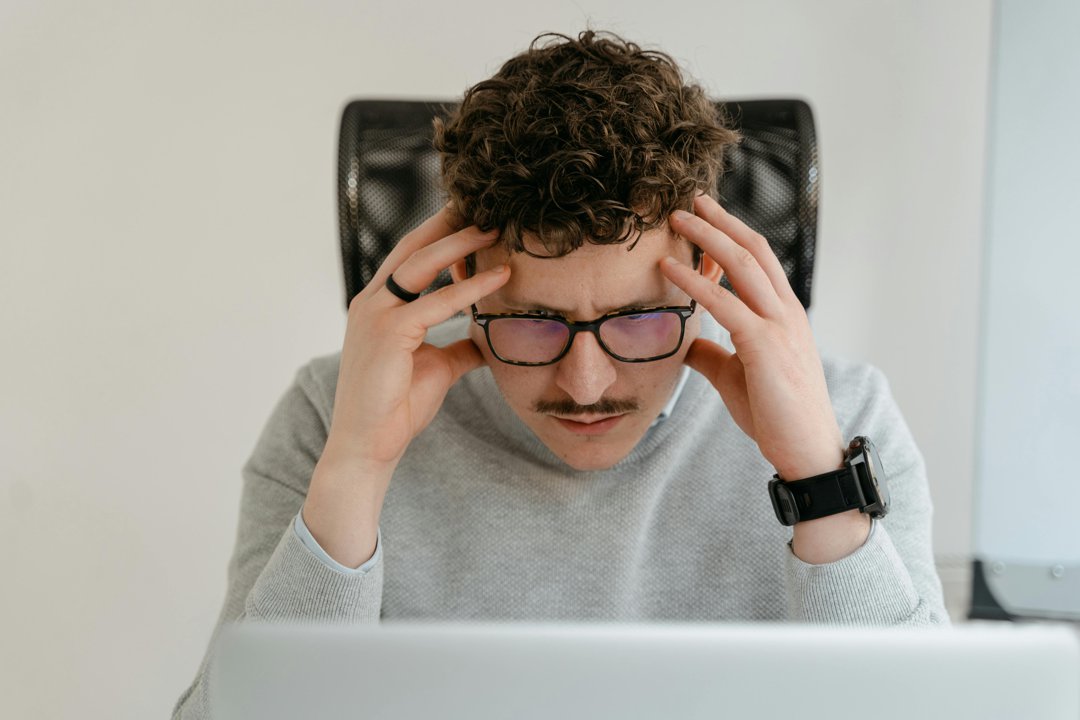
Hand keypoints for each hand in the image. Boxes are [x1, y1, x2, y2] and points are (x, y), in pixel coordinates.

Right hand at [323, 206, 509, 471]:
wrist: (368, 446)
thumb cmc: (397, 407)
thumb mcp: (437, 367)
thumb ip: (459, 346)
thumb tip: (488, 338)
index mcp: (377, 305)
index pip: (410, 256)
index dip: (440, 233)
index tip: (473, 216)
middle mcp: (372, 302)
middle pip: (413, 247)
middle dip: (449, 222)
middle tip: (485, 204)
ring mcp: (376, 315)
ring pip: (422, 264)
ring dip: (462, 243)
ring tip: (496, 228)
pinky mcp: (389, 334)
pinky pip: (437, 301)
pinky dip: (470, 287)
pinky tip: (500, 276)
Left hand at [662, 195, 843, 480]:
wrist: (807, 450)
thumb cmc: (776, 414)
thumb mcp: (737, 376)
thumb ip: (713, 354)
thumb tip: (684, 344)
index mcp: (783, 315)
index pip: (759, 260)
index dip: (731, 234)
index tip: (704, 215)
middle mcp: (785, 311)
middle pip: (752, 250)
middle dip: (720, 221)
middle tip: (690, 199)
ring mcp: (779, 326)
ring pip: (742, 265)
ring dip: (707, 237)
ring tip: (677, 219)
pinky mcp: (765, 347)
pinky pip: (725, 305)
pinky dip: (696, 283)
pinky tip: (670, 269)